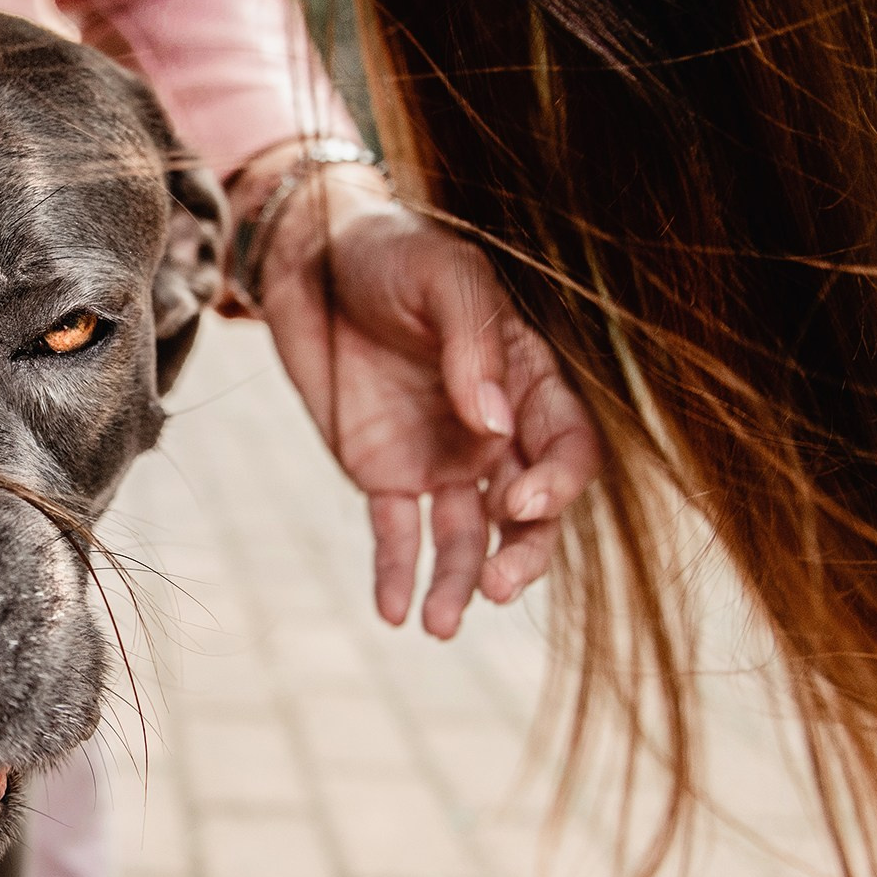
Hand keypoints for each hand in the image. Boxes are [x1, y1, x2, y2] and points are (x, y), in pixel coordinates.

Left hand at [246, 160, 600, 636]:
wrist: (310, 259)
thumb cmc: (390, 253)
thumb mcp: (442, 278)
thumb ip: (475, 344)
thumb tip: (496, 423)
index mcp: (528, 382)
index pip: (566, 448)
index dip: (556, 484)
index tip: (520, 501)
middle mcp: (494, 432)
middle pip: (529, 511)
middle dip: (521, 553)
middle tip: (496, 586)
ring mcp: (441, 457)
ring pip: (467, 536)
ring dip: (461, 581)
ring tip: (439, 624)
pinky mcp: (384, 474)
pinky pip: (399, 533)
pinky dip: (396, 572)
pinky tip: (392, 611)